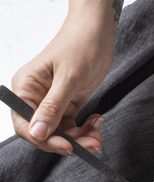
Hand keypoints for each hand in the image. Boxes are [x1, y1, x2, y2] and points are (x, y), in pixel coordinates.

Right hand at [10, 0, 118, 154]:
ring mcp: (52, 101)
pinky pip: (72, 125)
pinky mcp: (68, 103)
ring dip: (80, 138)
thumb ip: (53, 107)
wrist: (98, 34)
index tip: (66, 146)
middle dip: (68, 142)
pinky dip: (85, 129)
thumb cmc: (80, 46)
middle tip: (91, 145)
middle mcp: (35, 97)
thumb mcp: (68, 79)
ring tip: (98, 136)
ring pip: (61, 132)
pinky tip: (97, 122)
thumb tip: (38, 132)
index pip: (25, 124)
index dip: (44, 140)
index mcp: (25, 88)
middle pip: (44, 132)